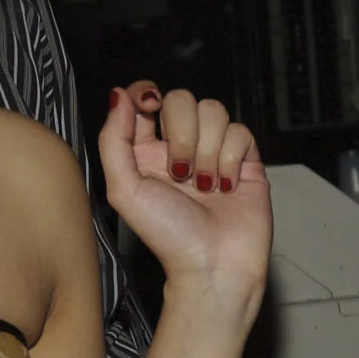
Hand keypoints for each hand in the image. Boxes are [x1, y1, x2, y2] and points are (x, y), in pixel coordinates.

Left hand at [98, 82, 269, 316]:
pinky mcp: (244, 159)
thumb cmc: (168, 236)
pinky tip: (226, 185)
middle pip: (182, 99)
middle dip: (182, 133)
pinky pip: (240, 131)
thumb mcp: (124, 190)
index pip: (144, 99)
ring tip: (205, 186)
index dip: (146, 93)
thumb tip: (118, 96)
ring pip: (214, 111)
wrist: (214, 264)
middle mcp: (180, 146)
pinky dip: (231, 159)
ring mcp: (213, 150)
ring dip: (207, 150)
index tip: (150, 107)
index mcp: (146, 151)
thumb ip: (113, 140)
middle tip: (181, 172)